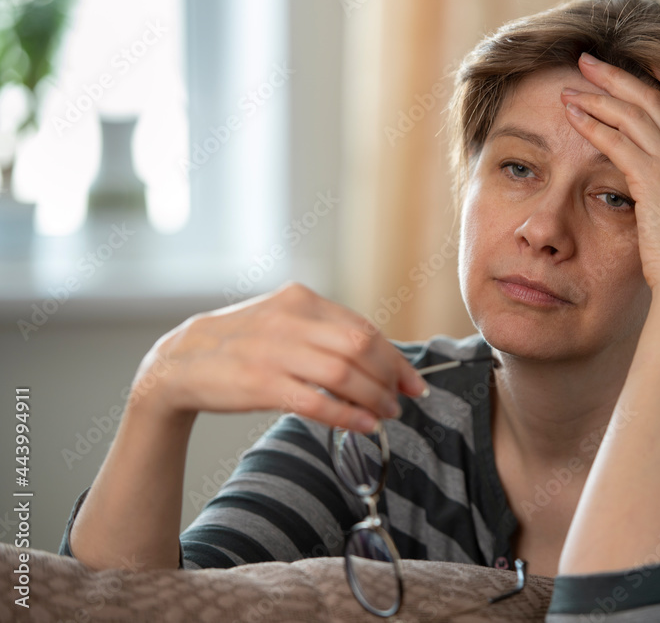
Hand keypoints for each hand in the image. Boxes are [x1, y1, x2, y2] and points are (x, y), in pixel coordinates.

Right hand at [129, 282, 427, 431]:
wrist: (179, 361)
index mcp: (300, 300)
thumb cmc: (241, 345)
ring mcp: (274, 351)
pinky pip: (317, 401)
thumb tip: (378, 358)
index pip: (364, 328)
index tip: (414, 381)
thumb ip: (325, 332)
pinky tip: (363, 425)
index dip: (395, 358)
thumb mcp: (283, 321)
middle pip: (361, 347)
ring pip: (344, 374)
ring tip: (385, 415)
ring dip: (374, 398)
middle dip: (389, 378)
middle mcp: (290, 320)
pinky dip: (348, 415)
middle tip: (401, 401)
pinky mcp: (260, 383)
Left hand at [560, 52, 659, 301]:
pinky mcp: (653, 181)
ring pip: (632, 113)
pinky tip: (572, 115)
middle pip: (650, 97)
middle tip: (585, 59)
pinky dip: (593, 124)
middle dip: (616, 75)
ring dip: (597, 95)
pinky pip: (619, 141)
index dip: (654, 79)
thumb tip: (648, 198)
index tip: (627, 63)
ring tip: (568, 85)